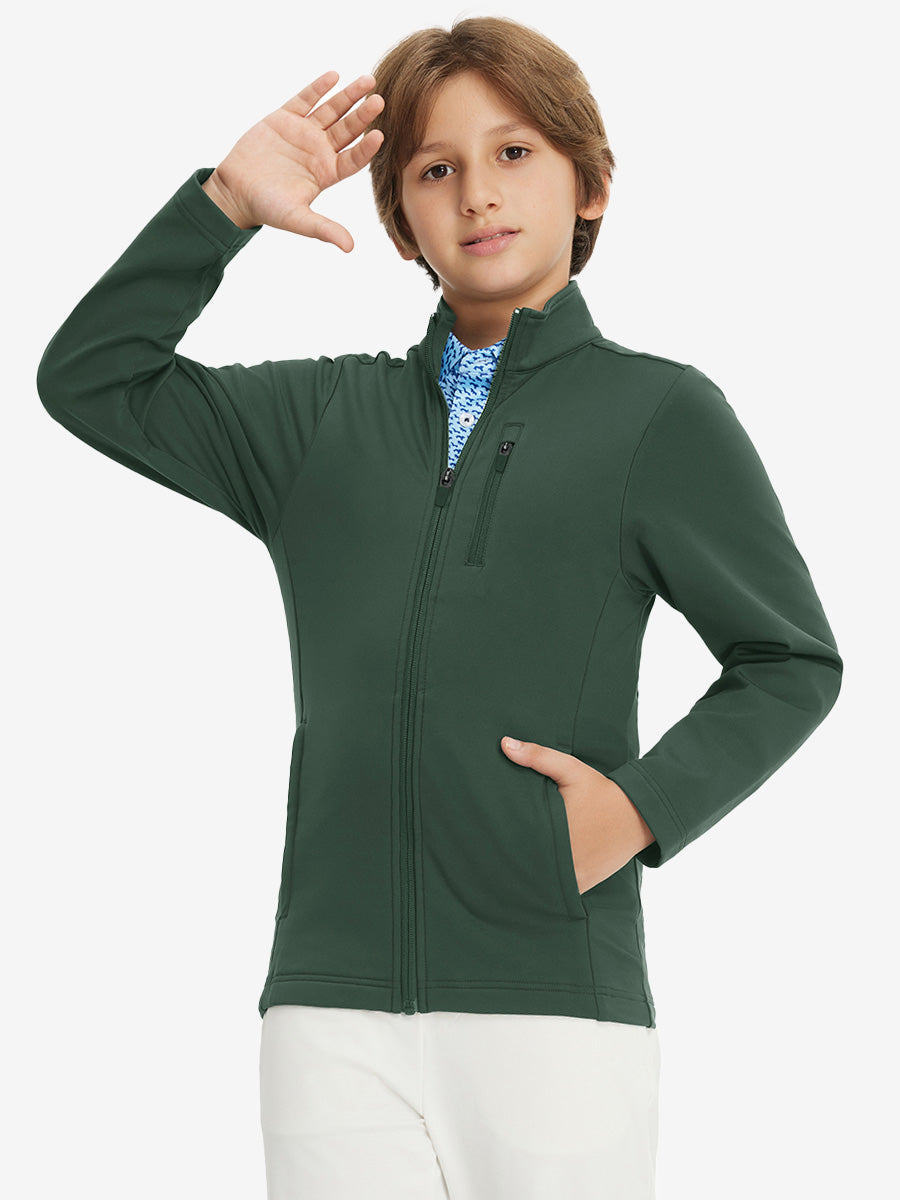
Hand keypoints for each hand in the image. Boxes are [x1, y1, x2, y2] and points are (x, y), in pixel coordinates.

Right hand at [201, 71, 383, 249]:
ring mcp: (304, 133)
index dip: (365, 149)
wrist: (236, 191)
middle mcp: (320, 151)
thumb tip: (349, 248)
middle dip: (363, 115)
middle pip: (347, 130)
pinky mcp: (285, 118)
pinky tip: (333, 75)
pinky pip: (305, 99)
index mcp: (327, 173)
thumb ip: (323, 229)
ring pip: (331, 110)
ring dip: (348, 96)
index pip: (353, 158)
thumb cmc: (267, 208)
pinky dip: (318, 88)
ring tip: (367, 80)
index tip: (379, 136)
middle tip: (379, 101)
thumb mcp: (297, 219)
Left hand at [500, 737, 655, 890]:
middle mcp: (565, 857)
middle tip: (487, 858)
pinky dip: (545, 889)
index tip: (484, 840)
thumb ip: (538, 756)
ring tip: (503, 873)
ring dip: (525, 878)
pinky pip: (557, 892)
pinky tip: (529, 886)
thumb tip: (505, 744)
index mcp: (555, 829)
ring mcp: (575, 874)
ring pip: (540, 883)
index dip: (498, 843)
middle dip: (509, 861)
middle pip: (525, 866)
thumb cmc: (601, 791)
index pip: (515, 842)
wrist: (638, 815)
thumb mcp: (571, 769)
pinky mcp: (584, 884)